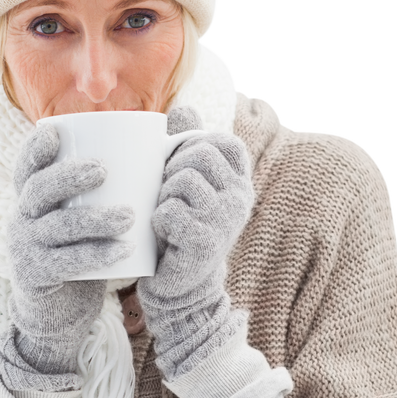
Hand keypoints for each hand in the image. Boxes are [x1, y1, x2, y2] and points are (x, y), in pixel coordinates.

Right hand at [0, 124, 135, 389]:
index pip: (26, 168)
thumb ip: (98, 194)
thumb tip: (154, 151)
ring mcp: (25, 250)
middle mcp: (20, 220)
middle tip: (104, 170)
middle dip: (69, 176)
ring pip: (57, 226)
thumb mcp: (79, 223)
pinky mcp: (36, 278)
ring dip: (94, 218)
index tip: (58, 133)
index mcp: (30, 202)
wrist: (57, 317)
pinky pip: (67, 263)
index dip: (36, 149)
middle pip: (38, 190)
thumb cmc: (79, 258)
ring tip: (129, 214)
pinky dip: (97, 254)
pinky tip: (124, 250)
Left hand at [137, 106, 253, 380]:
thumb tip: (183, 109)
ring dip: (162, 196)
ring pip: (182, 181)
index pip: (221, 141)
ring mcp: (226, 220)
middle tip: (165, 197)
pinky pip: (170, 211)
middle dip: (171, 170)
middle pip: (198, 155)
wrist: (179, 288)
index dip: (192, 146)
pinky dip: (157, 220)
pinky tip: (162, 235)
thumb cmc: (178, 230)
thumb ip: (187, 147)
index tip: (178, 169)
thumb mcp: (186, 185)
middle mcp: (240, 197)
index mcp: (239, 181)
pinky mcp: (207, 242)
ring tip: (164, 216)